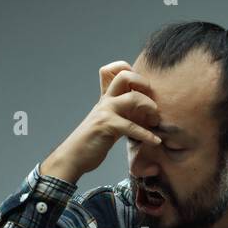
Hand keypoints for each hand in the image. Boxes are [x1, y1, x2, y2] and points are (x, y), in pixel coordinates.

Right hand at [41, 61, 163, 183]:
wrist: (72, 157)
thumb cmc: (92, 142)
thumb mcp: (109, 122)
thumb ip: (122, 113)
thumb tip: (145, 113)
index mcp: (106, 98)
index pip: (115, 70)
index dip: (132, 72)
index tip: (144, 88)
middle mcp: (106, 101)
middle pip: (124, 76)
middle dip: (143, 83)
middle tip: (151, 99)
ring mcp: (105, 112)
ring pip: (132, 98)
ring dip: (149, 107)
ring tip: (155, 121)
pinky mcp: (106, 125)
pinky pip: (131, 126)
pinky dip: (147, 135)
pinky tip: (155, 141)